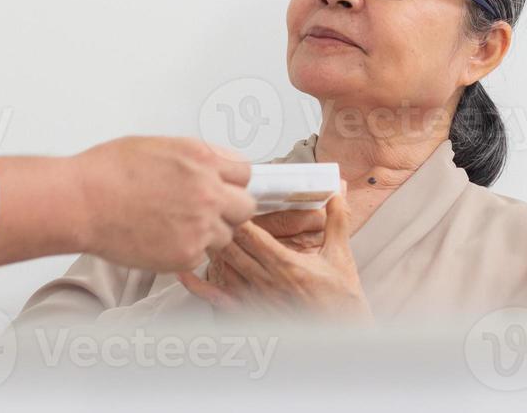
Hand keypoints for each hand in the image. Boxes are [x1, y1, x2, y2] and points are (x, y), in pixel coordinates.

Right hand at [71, 137, 255, 271]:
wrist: (81, 201)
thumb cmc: (107, 172)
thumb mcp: (159, 146)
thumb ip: (195, 157)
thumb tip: (215, 165)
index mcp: (203, 159)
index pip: (245, 173)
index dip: (232, 182)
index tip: (224, 188)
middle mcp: (208, 191)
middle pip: (245, 207)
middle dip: (228, 210)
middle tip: (205, 211)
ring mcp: (200, 225)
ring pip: (225, 235)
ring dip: (208, 233)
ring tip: (174, 226)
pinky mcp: (186, 254)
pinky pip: (201, 256)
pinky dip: (186, 251)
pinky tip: (161, 239)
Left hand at [179, 194, 371, 324]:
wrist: (341, 334)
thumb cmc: (340, 300)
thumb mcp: (340, 254)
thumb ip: (337, 220)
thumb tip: (337, 192)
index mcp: (286, 265)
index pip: (252, 236)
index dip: (235, 217)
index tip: (225, 199)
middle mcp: (266, 282)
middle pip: (231, 249)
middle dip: (217, 228)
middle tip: (204, 208)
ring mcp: (256, 299)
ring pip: (223, 269)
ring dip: (208, 249)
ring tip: (194, 229)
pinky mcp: (251, 313)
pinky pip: (218, 299)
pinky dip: (200, 286)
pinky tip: (185, 274)